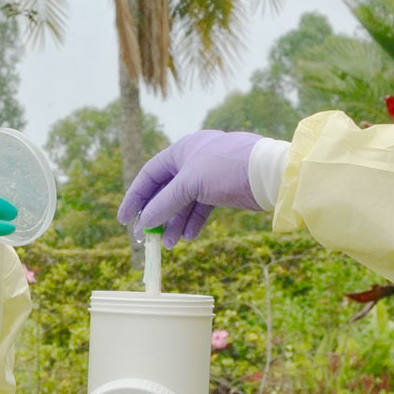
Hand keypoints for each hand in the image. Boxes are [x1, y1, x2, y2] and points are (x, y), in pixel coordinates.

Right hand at [117, 131, 266, 245]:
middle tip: (146, 238)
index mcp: (182, 149)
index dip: (135, 197)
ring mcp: (208, 176)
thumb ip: (164, 203)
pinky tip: (189, 236)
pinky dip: (193, 222)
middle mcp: (193, 161)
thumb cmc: (227, 168)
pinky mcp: (223, 190)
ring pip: (184, 202)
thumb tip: (144, 222)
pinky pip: (201, 208)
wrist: (269, 174)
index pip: (149, 174)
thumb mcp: (190, 184)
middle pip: (165, 190)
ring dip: (175, 223)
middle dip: (156, 215)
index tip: (124, 220)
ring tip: (170, 244)